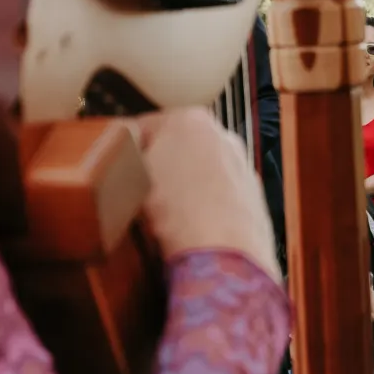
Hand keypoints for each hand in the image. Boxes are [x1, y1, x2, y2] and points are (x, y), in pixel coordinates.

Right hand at [136, 106, 280, 282]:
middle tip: (139, 194)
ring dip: (186, 188)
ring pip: (203, 172)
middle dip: (161, 168)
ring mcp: (243, 165)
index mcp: (189, 120)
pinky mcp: (256, 196)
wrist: (224, 254)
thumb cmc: (175, 212)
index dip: (126, 151)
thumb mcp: (131, 178)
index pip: (145, 127)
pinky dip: (209, 207)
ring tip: (165, 217)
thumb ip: (127, 158)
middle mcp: (223, 135)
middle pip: (179, 147)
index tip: (117, 169)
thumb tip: (125, 159)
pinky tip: (193, 228)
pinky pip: (223, 196)